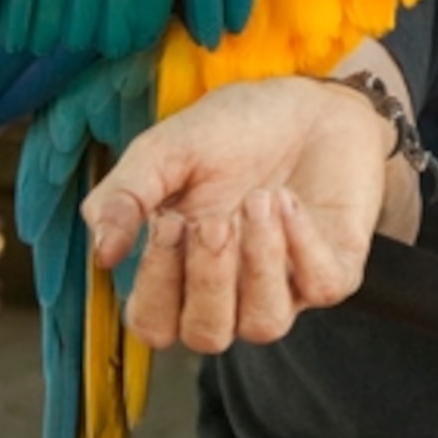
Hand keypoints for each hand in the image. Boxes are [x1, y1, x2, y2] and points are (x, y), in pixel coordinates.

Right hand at [83, 78, 389, 354]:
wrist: (305, 102)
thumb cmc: (229, 132)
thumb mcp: (164, 152)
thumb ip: (126, 197)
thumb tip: (103, 255)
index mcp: (180, 273)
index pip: (154, 324)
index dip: (157, 287)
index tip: (167, 222)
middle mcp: (231, 292)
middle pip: (207, 336)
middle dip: (208, 279)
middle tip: (214, 219)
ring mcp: (285, 286)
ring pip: (265, 325)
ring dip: (259, 264)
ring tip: (260, 199)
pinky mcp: (334, 272)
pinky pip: (321, 288)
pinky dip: (304, 245)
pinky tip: (289, 201)